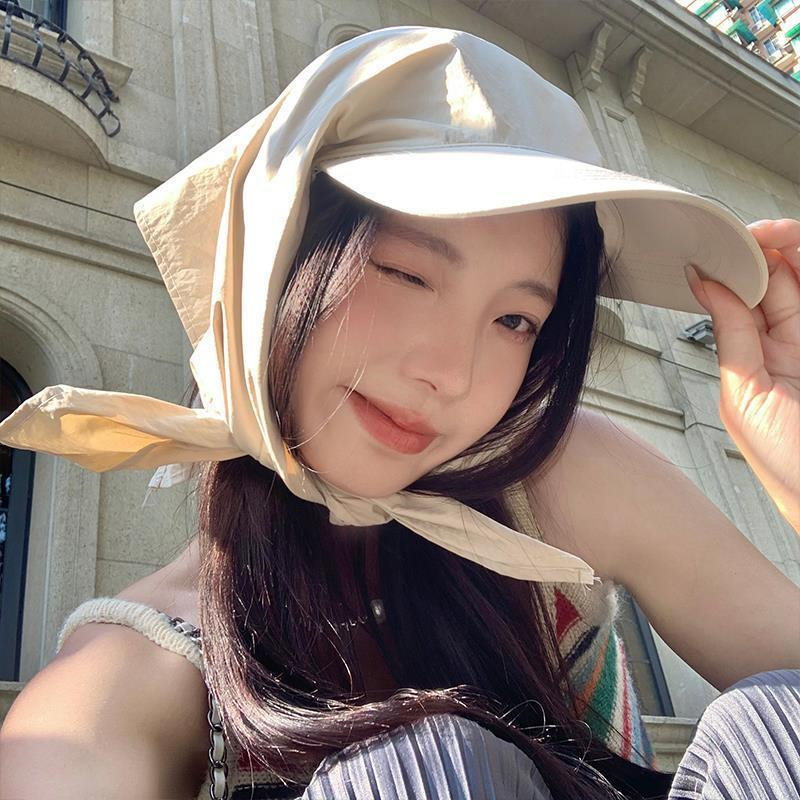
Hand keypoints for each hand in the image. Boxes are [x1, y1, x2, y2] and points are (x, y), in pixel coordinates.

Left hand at [685, 218, 799, 532]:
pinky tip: (791, 251)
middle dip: (767, 248)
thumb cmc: (789, 465)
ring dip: (792, 250)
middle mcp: (794, 341)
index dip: (736, 264)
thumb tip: (706, 286)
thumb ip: (732, 336)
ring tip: (777, 235)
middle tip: (756, 234)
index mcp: (761, 355)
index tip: (723, 243)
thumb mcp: (746, 393)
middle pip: (782, 276)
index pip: (746, 294)